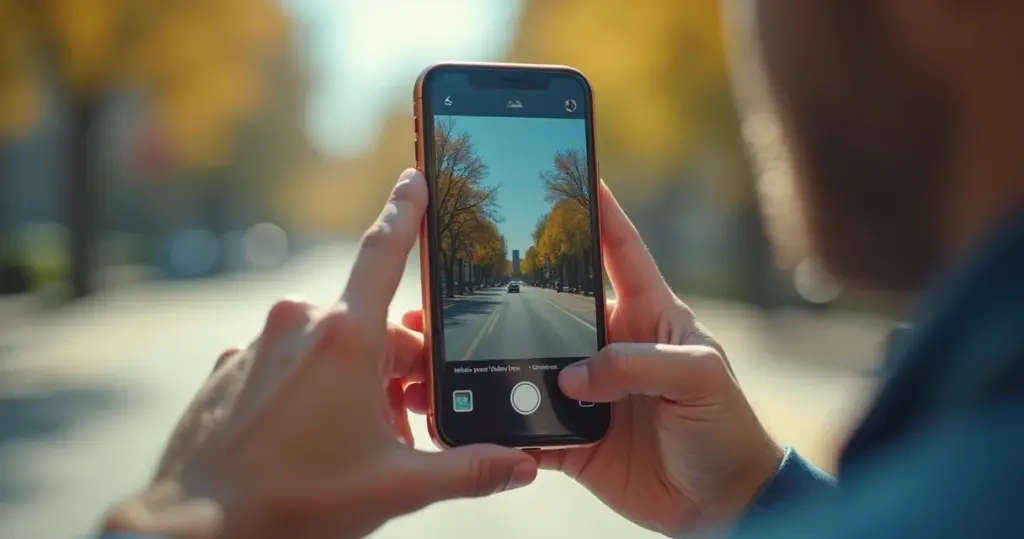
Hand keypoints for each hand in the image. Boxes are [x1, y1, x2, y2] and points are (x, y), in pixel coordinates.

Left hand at [103, 169, 537, 538]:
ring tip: (358, 444)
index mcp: (344, 336)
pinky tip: (313, 439)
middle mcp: (298, 325)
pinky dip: (312, 390)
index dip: (406, 210)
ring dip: (356, 383)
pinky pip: (288, 365)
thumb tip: (521, 463)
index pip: (384, 251)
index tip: (416, 177)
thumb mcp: (395, 486)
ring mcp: (258, 345)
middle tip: (407, 424)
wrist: (196, 526)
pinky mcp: (229, 369)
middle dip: (398, 369)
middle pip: (372, 327)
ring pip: (330, 348)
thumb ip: (467, 469)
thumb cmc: (295, 499)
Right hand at [401, 181, 781, 536]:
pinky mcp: (572, 435)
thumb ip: (641, 365)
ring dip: (490, 355)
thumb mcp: (700, 377)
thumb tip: (575, 375)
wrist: (720, 503)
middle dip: (516, 283)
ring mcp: (588, 389)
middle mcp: (612, 344)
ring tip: (442, 342)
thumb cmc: (727, 427)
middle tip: (475, 264)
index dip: (599, 209)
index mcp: (650, 313)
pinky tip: (463, 409)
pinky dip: (497, 420)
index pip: (621, 249)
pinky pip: (526, 422)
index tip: (573, 171)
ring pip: (529, 361)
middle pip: (554, 303)